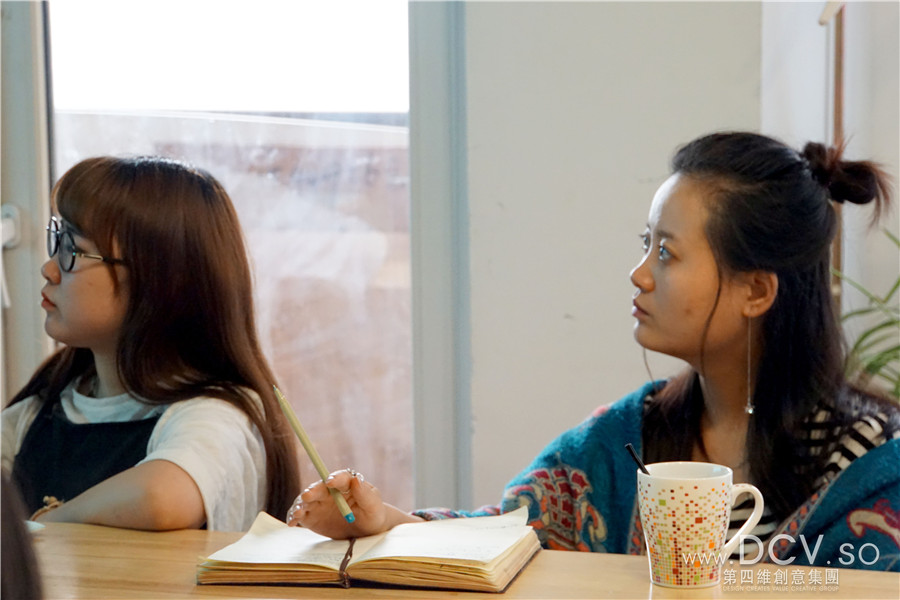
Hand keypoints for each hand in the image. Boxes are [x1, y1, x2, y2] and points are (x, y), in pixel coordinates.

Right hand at [286, 468, 421, 537]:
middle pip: (318, 488)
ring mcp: (319, 504)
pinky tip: (292, 522)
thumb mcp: (373, 506)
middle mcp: (329, 491)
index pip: (339, 478)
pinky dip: (294, 517)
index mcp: (346, 484)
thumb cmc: (372, 515)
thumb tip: (356, 479)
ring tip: (299, 512)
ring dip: (300, 504)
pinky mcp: (311, 517)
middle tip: (308, 496)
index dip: (334, 478)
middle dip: (312, 491)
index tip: (330, 482)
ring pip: (306, 501)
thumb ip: (365, 494)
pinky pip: (300, 515)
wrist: (366, 531)